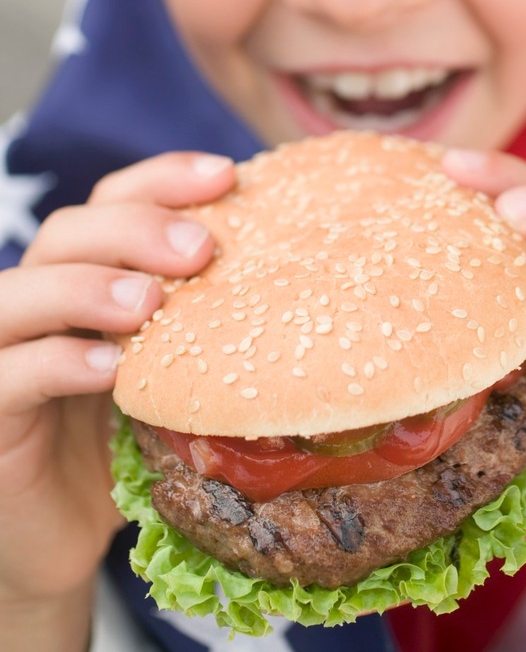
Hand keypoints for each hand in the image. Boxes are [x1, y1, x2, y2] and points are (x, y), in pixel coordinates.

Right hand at [0, 152, 235, 607]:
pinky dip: (59, 362)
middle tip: (200, 251)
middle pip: (68, 231)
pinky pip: (10, 372)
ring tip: (148, 304)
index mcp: (87, 275)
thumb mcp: (175, 373)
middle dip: (136, 228)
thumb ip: (206, 324)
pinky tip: (109, 370)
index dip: (163, 178)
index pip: (113, 199)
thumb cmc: (131, 444)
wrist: (66, 540)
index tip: (226, 174)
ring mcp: (0, 354)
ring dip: (87, 286)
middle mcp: (38, 301)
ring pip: (19, 290)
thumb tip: (304, 277)